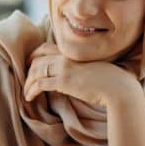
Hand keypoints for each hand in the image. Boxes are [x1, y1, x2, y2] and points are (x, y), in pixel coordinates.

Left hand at [24, 43, 141, 108]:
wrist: (119, 88)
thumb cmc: (113, 82)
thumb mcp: (96, 69)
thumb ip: (84, 68)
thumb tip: (79, 76)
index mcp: (74, 52)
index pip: (47, 48)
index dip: (35, 55)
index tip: (31, 64)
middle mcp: (67, 57)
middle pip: (38, 58)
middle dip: (28, 69)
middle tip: (25, 79)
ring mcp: (64, 68)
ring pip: (36, 71)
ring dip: (28, 82)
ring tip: (26, 92)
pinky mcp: (63, 81)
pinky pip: (39, 84)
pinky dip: (31, 90)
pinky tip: (29, 98)